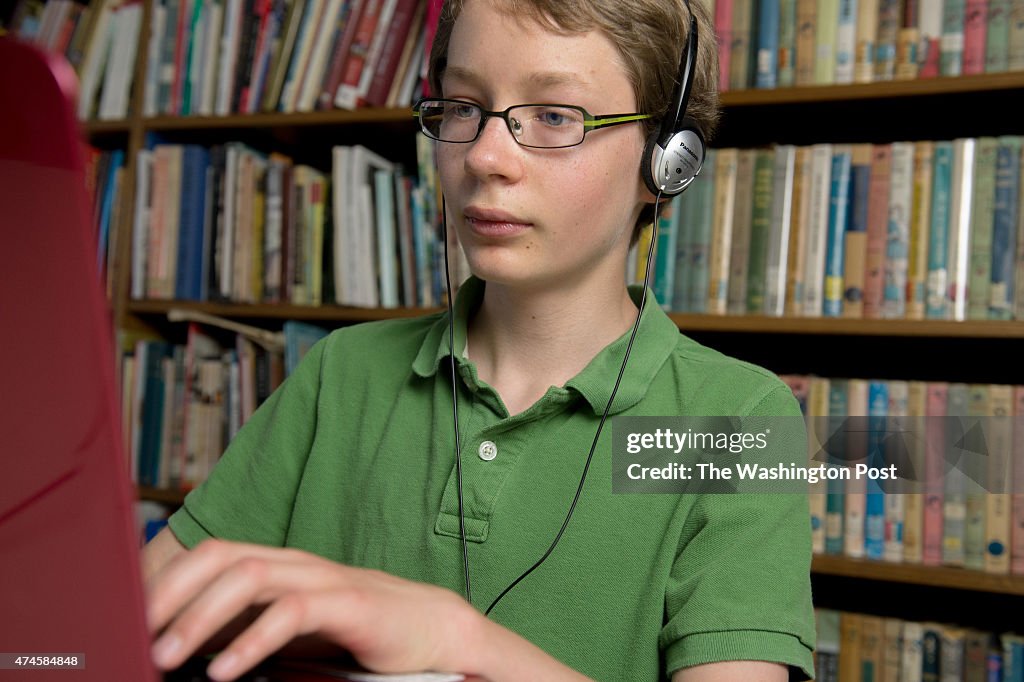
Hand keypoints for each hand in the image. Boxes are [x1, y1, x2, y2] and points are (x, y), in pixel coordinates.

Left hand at [146, 539, 479, 680]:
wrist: (431, 629)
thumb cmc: (358, 630)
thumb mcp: (293, 627)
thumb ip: (246, 628)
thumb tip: (185, 649)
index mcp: (278, 563)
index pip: (209, 556)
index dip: (165, 582)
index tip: (128, 620)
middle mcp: (295, 562)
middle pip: (220, 558)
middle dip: (170, 594)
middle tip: (135, 635)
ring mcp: (322, 579)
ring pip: (249, 577)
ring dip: (200, 617)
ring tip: (168, 655)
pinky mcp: (349, 603)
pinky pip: (292, 613)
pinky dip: (252, 641)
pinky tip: (226, 671)